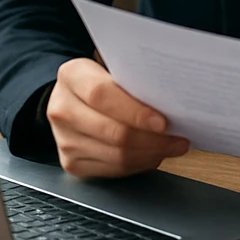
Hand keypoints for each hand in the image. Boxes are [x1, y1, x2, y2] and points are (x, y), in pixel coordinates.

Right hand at [47, 58, 189, 177]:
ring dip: (151, 154)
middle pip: (113, 132)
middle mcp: (62, 109)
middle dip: (153, 139)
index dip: (135, 112)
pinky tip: (153, 154)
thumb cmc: (102, 82)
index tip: (163, 122)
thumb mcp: (114, 69)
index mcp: (72, 76)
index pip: (102, 95)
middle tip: (178, 138)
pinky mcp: (71, 163)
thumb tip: (173, 102)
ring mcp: (64, 139)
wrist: (72, 100)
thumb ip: (135, 81)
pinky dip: (139, 164)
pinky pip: (113, 169)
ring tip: (171, 146)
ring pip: (116, 155)